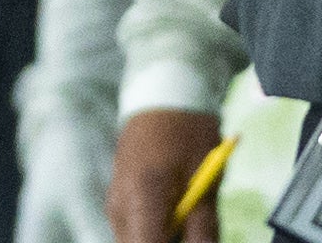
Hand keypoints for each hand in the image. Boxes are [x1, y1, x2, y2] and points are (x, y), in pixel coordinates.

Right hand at [108, 109, 222, 242]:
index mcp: (140, 198)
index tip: (196, 242)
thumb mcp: (206, 182)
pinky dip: (157, 230)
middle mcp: (119, 206)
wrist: (161, 93)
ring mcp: (115, 204)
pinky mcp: (119, 200)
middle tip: (198, 232)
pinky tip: (179, 214)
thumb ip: (203, 229)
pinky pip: (136, 230)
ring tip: (192, 221)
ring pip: (137, 241)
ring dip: (164, 238)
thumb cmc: (188, 133)